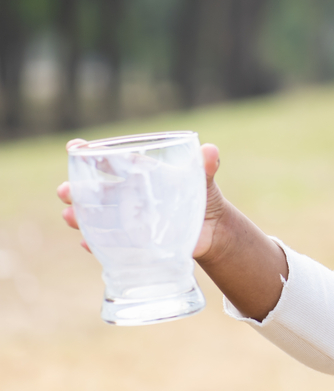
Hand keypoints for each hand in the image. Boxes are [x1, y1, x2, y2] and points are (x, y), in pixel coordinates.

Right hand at [58, 139, 226, 259]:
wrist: (213, 230)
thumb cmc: (205, 197)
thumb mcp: (205, 179)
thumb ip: (207, 165)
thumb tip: (211, 150)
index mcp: (143, 174)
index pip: (115, 161)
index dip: (94, 153)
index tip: (74, 146)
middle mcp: (130, 195)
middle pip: (97, 190)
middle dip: (77, 190)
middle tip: (63, 191)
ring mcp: (129, 220)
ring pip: (97, 217)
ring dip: (81, 217)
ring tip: (69, 217)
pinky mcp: (135, 242)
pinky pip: (110, 244)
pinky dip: (98, 244)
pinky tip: (87, 243)